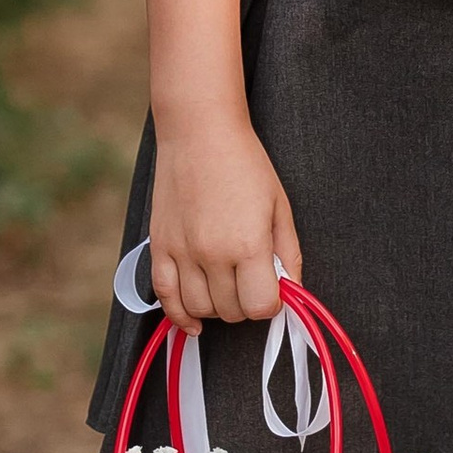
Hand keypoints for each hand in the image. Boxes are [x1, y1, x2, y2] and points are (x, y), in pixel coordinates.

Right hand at [147, 112, 298, 329]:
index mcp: (248, 244)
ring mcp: (182, 252)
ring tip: (227, 289)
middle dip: (246, 303)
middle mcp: (212, 253)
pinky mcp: (159, 246)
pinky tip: (193, 321)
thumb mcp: (280, 206)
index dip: (271, 303)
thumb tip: (293, 290)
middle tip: (251, 282)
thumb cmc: (245, 163)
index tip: (272, 290)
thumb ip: (288, 254)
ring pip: (199, 309)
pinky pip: (164, 296)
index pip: (260, 306)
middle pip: (231, 311)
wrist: (200, 132)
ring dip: (217, 308)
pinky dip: (179, 315)